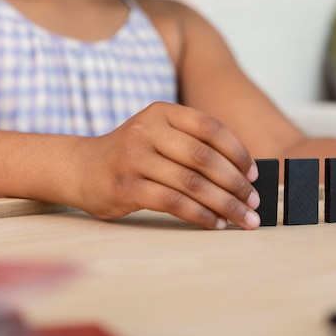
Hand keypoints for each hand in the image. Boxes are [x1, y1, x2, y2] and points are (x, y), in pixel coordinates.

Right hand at [73, 102, 260, 228]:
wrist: (81, 168)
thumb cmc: (133, 156)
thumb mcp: (159, 136)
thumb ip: (193, 146)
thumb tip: (243, 176)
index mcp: (162, 112)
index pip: (210, 128)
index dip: (238, 152)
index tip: (254, 174)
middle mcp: (147, 130)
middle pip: (204, 157)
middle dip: (235, 183)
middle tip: (254, 202)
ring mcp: (134, 157)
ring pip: (191, 182)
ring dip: (224, 204)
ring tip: (242, 217)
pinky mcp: (125, 186)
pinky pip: (172, 202)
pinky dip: (200, 215)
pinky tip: (215, 223)